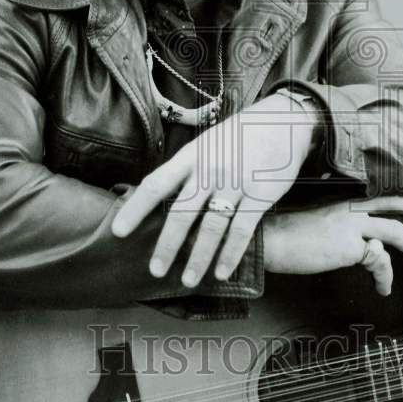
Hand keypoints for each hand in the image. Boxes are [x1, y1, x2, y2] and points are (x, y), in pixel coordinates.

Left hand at [111, 93, 318, 285]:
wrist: (284, 121)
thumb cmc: (239, 137)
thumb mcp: (207, 144)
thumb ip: (186, 169)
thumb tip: (158, 197)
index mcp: (192, 155)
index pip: (156, 183)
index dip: (135, 208)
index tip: (118, 231)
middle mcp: (210, 168)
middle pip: (182, 211)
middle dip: (167, 244)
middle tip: (155, 270)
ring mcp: (236, 181)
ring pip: (211, 226)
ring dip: (199, 256)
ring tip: (188, 279)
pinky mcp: (260, 194)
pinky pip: (242, 230)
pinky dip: (230, 253)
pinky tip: (222, 272)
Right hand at [263, 196, 402, 294]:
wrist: (271, 241)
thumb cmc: (287, 238)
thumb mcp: (319, 226)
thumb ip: (341, 231)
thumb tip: (361, 247)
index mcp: (342, 204)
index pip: (378, 199)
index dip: (401, 202)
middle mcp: (350, 210)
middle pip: (393, 212)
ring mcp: (351, 226)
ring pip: (395, 232)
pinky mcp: (350, 246)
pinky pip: (379, 261)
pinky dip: (385, 276)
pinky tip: (383, 288)